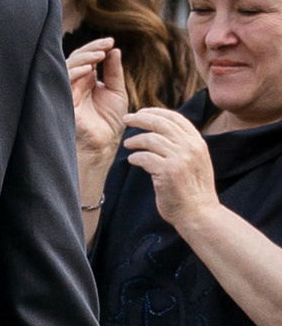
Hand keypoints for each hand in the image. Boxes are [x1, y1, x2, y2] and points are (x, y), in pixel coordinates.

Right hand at [65, 34, 127, 202]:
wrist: (103, 145)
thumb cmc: (110, 122)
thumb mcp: (117, 92)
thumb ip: (114, 72)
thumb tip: (114, 50)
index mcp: (87, 81)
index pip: (87, 58)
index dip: (97, 47)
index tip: (111, 41)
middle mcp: (75, 84)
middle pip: (77, 58)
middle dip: (91, 48)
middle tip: (107, 43)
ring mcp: (68, 91)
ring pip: (69, 66)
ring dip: (84, 57)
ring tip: (100, 54)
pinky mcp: (63, 101)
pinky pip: (64, 82)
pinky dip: (75, 72)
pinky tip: (90, 69)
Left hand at [120, 99, 219, 230]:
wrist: (199, 213)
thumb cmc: (194, 191)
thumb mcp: (196, 162)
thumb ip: (184, 146)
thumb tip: (162, 132)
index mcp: (197, 142)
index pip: (176, 118)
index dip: (156, 112)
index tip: (142, 112)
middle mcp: (190, 147)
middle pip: (161, 123)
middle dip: (141, 118)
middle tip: (126, 119)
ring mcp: (180, 159)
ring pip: (150, 139)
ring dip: (135, 140)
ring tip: (127, 145)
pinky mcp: (168, 172)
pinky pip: (145, 158)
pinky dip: (135, 158)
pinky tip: (132, 160)